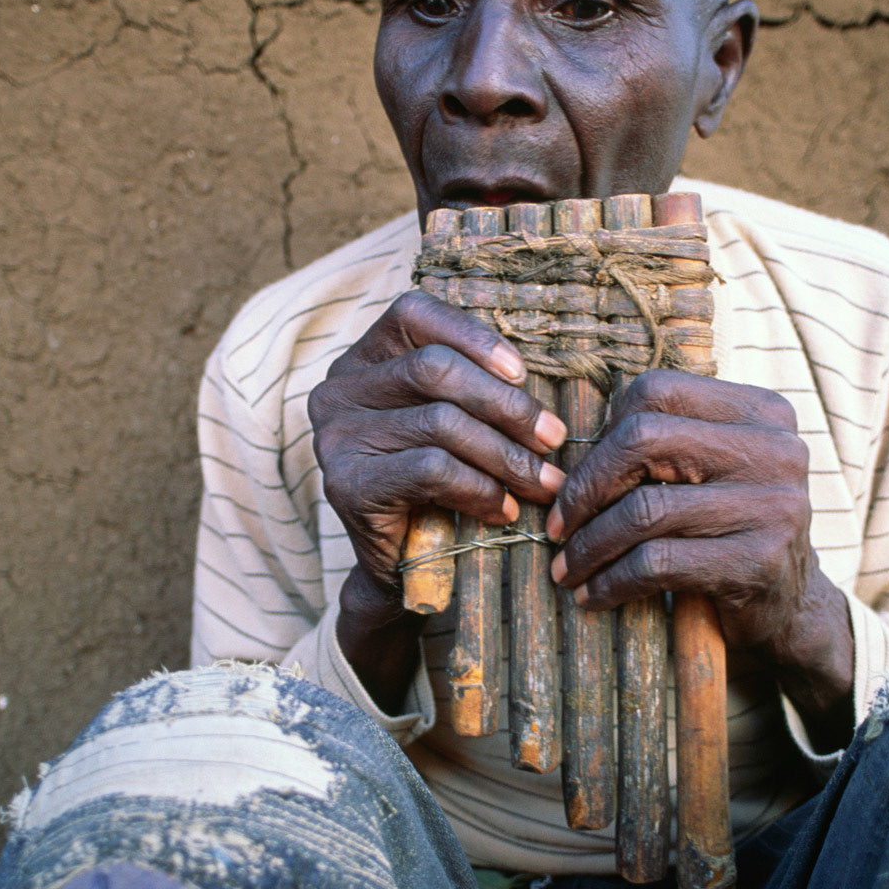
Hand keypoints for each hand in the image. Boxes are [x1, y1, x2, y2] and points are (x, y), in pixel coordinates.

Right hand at [308, 291, 565, 712]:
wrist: (401, 573)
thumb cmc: (438, 489)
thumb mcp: (455, 425)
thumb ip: (474, 386)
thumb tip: (533, 372)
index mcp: (361, 361)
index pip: (412, 315)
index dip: (472, 336)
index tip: (522, 373)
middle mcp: (336, 392)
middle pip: (434, 369)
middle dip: (506, 405)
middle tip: (553, 439)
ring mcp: (335, 438)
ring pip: (441, 422)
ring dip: (506, 455)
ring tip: (543, 482)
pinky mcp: (347, 486)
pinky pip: (432, 469)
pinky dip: (481, 489)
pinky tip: (505, 509)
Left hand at [546, 369, 853, 743]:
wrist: (788, 607)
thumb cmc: (726, 531)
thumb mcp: (708, 471)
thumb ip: (662, 442)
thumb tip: (562, 443)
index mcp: (762, 411)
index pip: (656, 392)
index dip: (602, 435)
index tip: (577, 479)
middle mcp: (776, 450)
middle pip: (643, 440)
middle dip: (584, 488)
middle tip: (556, 527)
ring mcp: (774, 505)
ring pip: (643, 509)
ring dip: (588, 546)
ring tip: (566, 569)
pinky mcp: (758, 561)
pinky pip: (657, 563)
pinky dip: (611, 582)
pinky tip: (592, 596)